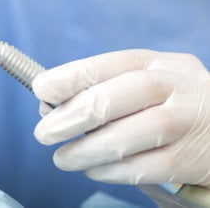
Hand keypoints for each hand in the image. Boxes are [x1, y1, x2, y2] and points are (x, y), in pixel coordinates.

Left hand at [32, 49, 209, 187]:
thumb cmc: (170, 107)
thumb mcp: (144, 87)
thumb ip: (103, 91)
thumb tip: (48, 107)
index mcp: (157, 63)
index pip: (110, 63)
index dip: (72, 76)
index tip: (41, 89)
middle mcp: (176, 86)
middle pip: (121, 95)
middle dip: (74, 115)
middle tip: (44, 133)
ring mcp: (189, 121)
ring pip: (134, 133)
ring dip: (88, 149)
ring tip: (63, 159)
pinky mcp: (195, 158)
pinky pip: (148, 167)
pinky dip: (113, 171)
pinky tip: (94, 171)